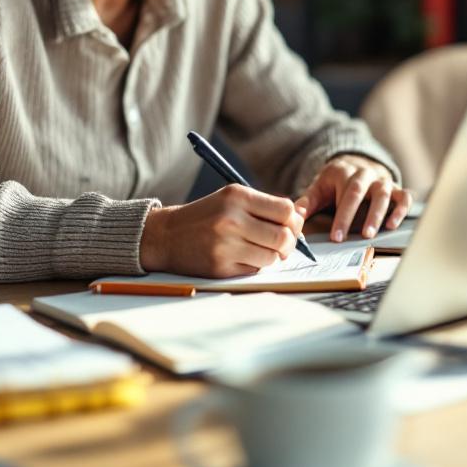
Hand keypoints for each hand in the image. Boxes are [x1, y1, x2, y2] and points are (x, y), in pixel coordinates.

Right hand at [139, 184, 304, 277]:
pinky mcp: (221, 267)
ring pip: (272, 257)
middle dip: (289, 244)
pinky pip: (255, 270)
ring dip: (272, 257)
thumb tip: (300, 219)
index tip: (289, 226)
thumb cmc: (205, 216)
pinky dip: (255, 266)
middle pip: (283, 237)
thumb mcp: (230, 199)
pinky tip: (241, 258)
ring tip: (259, 250)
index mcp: (237, 196)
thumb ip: (264, 206)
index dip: (294, 221)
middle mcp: (232, 219)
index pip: (286, 210)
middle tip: (282, 245)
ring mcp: (226, 245)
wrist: (166, 235)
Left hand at [294, 155, 412, 241]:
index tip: (336, 237)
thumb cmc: (336, 182)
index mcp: (343, 172)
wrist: (358, 164)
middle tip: (352, 238)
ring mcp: (382, 181)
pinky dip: (402, 209)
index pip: (342, 194)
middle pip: (359, 192)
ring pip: (383, 194)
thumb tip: (296, 215)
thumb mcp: (320, 187)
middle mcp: (364, 174)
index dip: (341, 216)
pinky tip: (393, 225)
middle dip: (355, 216)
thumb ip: (308, 201)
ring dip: (378, 215)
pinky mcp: (396, 188)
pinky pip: (404, 197)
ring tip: (370, 234)